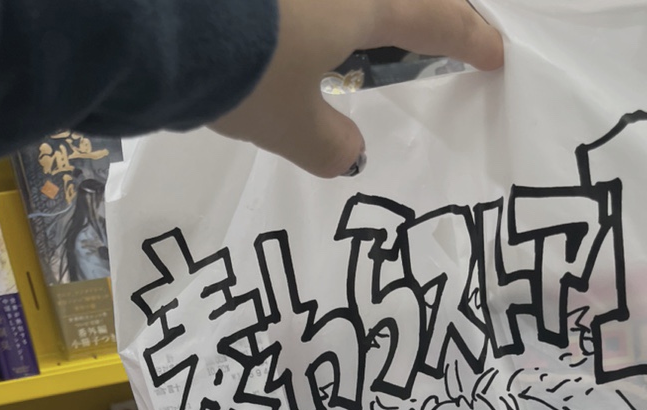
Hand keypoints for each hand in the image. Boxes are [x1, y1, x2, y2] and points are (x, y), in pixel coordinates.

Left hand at [209, 0, 502, 176]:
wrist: (150, 13)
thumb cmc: (239, 69)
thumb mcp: (287, 123)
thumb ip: (328, 143)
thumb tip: (351, 157)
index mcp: (361, 2)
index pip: (433, 19)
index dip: (469, 39)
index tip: (496, 55)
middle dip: (433, 7)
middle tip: (449, 24)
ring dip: (378, 9)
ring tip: (379, 34)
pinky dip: (325, 12)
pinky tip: (309, 25)